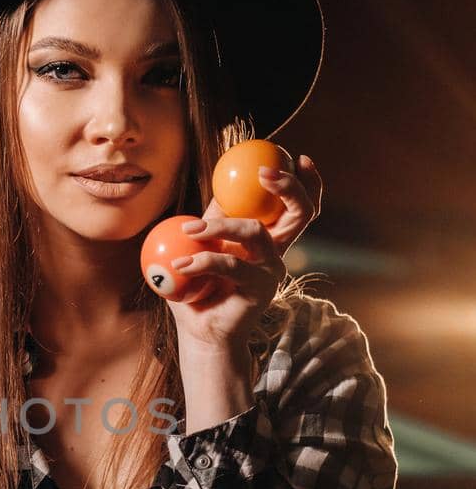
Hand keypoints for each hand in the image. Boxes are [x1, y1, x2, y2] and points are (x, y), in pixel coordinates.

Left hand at [166, 155, 321, 352]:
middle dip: (289, 187)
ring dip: (220, 224)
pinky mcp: (260, 290)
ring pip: (255, 231)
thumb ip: (213, 215)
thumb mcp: (202, 243)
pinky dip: (203, 259)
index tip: (294, 155)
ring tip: (189, 230)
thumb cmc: (198, 288)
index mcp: (269, 237)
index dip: (306, 180)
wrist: (199, 333)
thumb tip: (215, 180)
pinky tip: (182, 264)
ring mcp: (273, 271)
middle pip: (302, 212)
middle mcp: (278, 252)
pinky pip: (231, 264)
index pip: (299, 205)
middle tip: (264, 173)